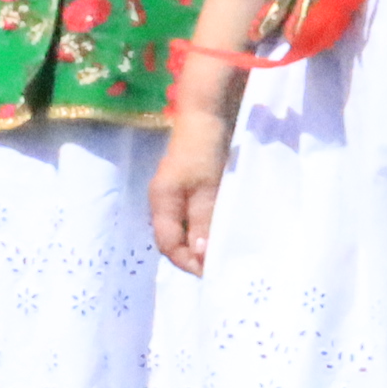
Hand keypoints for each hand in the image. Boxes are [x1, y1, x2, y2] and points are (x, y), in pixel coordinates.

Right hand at [149, 110, 231, 276]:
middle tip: (222, 265)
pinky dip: (206, 228)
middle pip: (174, 240)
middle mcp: (163, 203)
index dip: (187, 262)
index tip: (212, 272)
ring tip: (224, 250)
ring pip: (185, 230)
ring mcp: (174, 195)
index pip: (168, 245)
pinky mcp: (188, 188)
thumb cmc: (204, 150)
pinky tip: (222, 229)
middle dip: (195, 256)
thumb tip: (199, 256)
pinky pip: (193, 217)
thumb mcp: (207, 189)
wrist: (206, 115)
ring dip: (202, 242)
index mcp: (161, 203)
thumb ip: (203, 222)